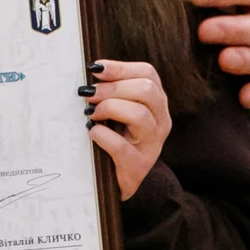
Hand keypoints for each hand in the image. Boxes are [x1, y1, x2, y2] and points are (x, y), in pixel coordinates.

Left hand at [86, 59, 170, 199]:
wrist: (123, 182)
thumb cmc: (117, 139)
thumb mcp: (120, 113)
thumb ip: (113, 92)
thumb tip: (92, 72)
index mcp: (157, 104)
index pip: (148, 74)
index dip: (120, 68)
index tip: (95, 68)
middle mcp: (160, 122)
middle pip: (146, 90)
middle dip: (113, 87)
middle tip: (89, 94)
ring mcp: (152, 145)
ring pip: (139, 115)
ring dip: (109, 108)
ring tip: (91, 114)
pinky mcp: (138, 167)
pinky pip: (121, 146)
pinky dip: (102, 136)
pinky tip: (92, 133)